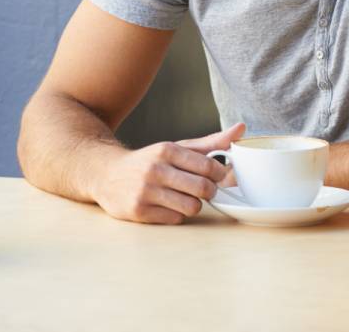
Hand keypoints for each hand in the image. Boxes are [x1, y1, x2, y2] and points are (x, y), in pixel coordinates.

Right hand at [91, 122, 244, 223]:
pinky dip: (176, 215)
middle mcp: (156, 169)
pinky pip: (175, 219)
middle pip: (203, 189)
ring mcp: (146, 191)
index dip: (221, 175)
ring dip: (194, 205)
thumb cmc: (150, 161)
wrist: (106, 174)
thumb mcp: (177, 148)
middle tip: (203, 190)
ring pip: (191, 207)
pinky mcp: (139, 211)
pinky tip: (167, 206)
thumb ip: (211, 143)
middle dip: (209, 192)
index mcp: (168, 150)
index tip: (219, 177)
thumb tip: (242, 129)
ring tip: (185, 198)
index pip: (210, 166)